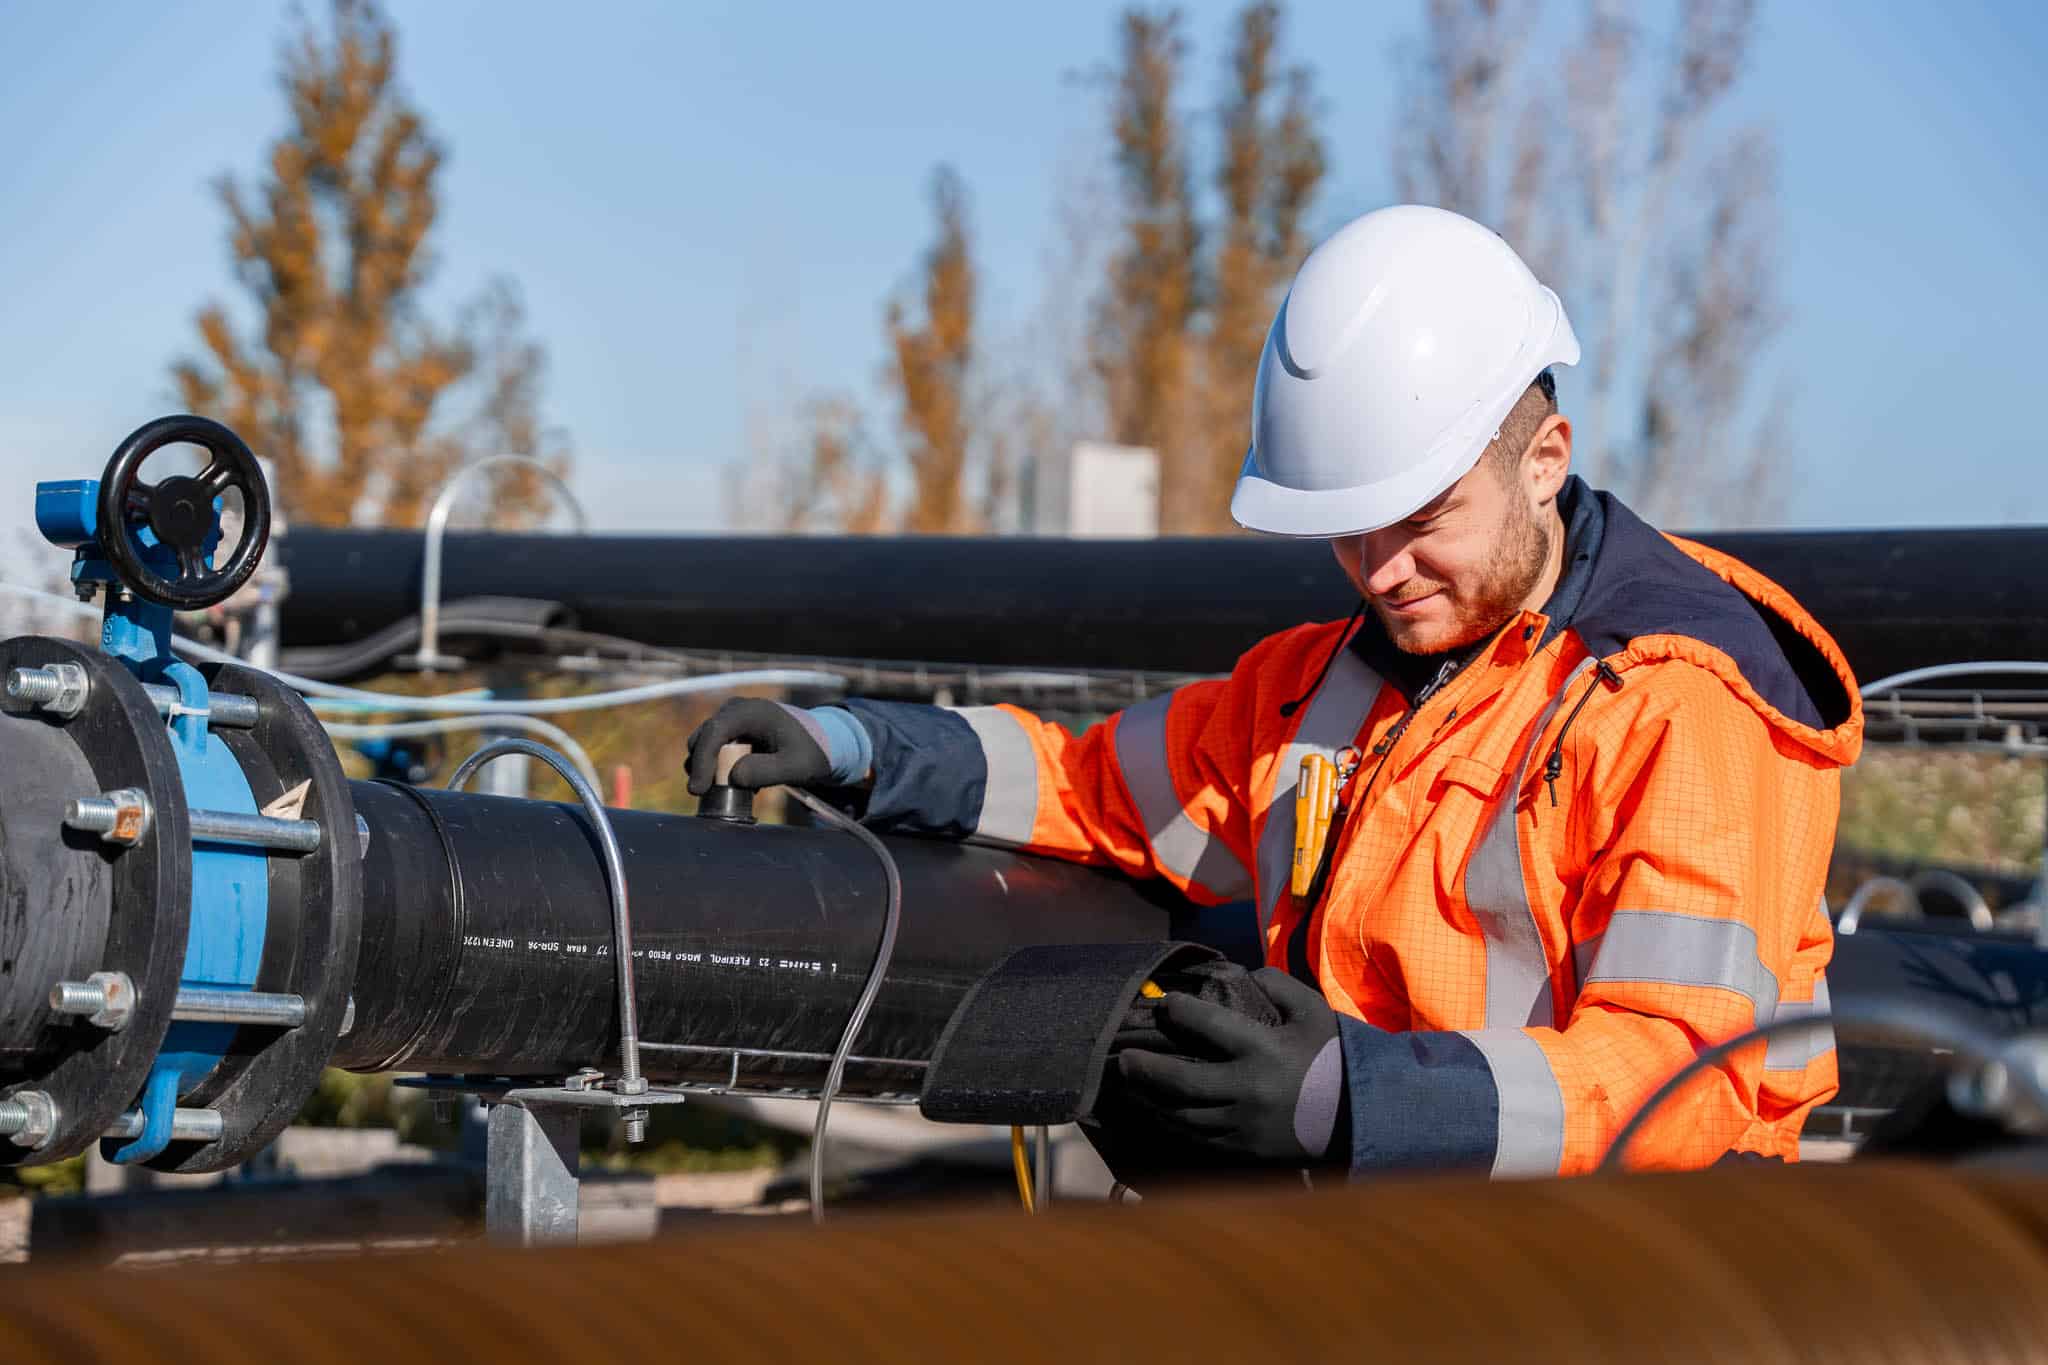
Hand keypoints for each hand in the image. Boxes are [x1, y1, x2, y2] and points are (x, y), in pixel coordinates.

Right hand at [685, 699, 831, 794]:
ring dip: (709, 768)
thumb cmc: (811, 752)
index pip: (715, 732)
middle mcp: (736, 709)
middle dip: (701, 768)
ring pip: (704, 744)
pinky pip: (713, 748)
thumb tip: (734, 776)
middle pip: (703, 737)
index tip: (698, 789)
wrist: (821, 742)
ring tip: (731, 789)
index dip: (702, 761)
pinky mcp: (732, 730)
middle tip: (707, 795)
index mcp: (751, 712)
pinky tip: (739, 782)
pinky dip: (718, 766)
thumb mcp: (796, 766)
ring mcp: (732, 718)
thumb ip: (766, 771)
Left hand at [1114, 967, 1344, 1163]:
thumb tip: (1241, 974)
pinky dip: (1173, 1124)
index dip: (1178, 1011)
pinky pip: (1198, 1137)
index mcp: (1264, 1050)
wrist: (1359, 1115)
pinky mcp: (1245, 1149)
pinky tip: (1158, 1111)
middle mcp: (1249, 1089)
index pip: (1208, 1026)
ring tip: (1131, 1085)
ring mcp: (1244, 1124)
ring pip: (1183, 1115)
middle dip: (1145, 1068)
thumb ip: (1276, 985)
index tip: (1163, 1003)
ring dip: (1151, 1100)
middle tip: (1122, 1057)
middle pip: (1180, 1081)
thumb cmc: (1333, 1056)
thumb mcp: (1312, 1010)